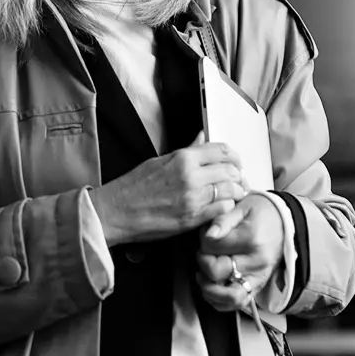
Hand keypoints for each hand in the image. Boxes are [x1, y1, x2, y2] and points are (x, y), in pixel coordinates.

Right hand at [89, 138, 247, 246]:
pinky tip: (220, 208)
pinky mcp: (192, 218)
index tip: (235, 163)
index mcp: (183, 158)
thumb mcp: (161, 160)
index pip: (222, 150)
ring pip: (231, 190)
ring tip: (231, 195)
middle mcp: (191, 176)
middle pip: (231, 170)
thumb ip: (187, 150)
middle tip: (236, 181)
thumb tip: (202, 137)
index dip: (234, 157)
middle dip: (237, 175)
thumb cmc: (133, 187)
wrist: (117, 211)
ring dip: (235, 193)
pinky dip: (226, 208)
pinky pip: (222, 210)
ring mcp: (193, 198)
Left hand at [195, 193, 284, 312]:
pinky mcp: (258, 287)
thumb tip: (208, 235)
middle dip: (202, 262)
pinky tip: (212, 288)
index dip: (202, 240)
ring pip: (229, 297)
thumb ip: (222, 220)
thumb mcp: (242, 206)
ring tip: (203, 275)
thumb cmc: (262, 212)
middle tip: (204, 252)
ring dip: (209, 289)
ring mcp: (259, 278)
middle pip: (216, 272)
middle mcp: (257, 263)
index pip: (212, 247)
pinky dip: (220, 301)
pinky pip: (238, 304)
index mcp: (251, 240)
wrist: (284, 222)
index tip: (206, 233)